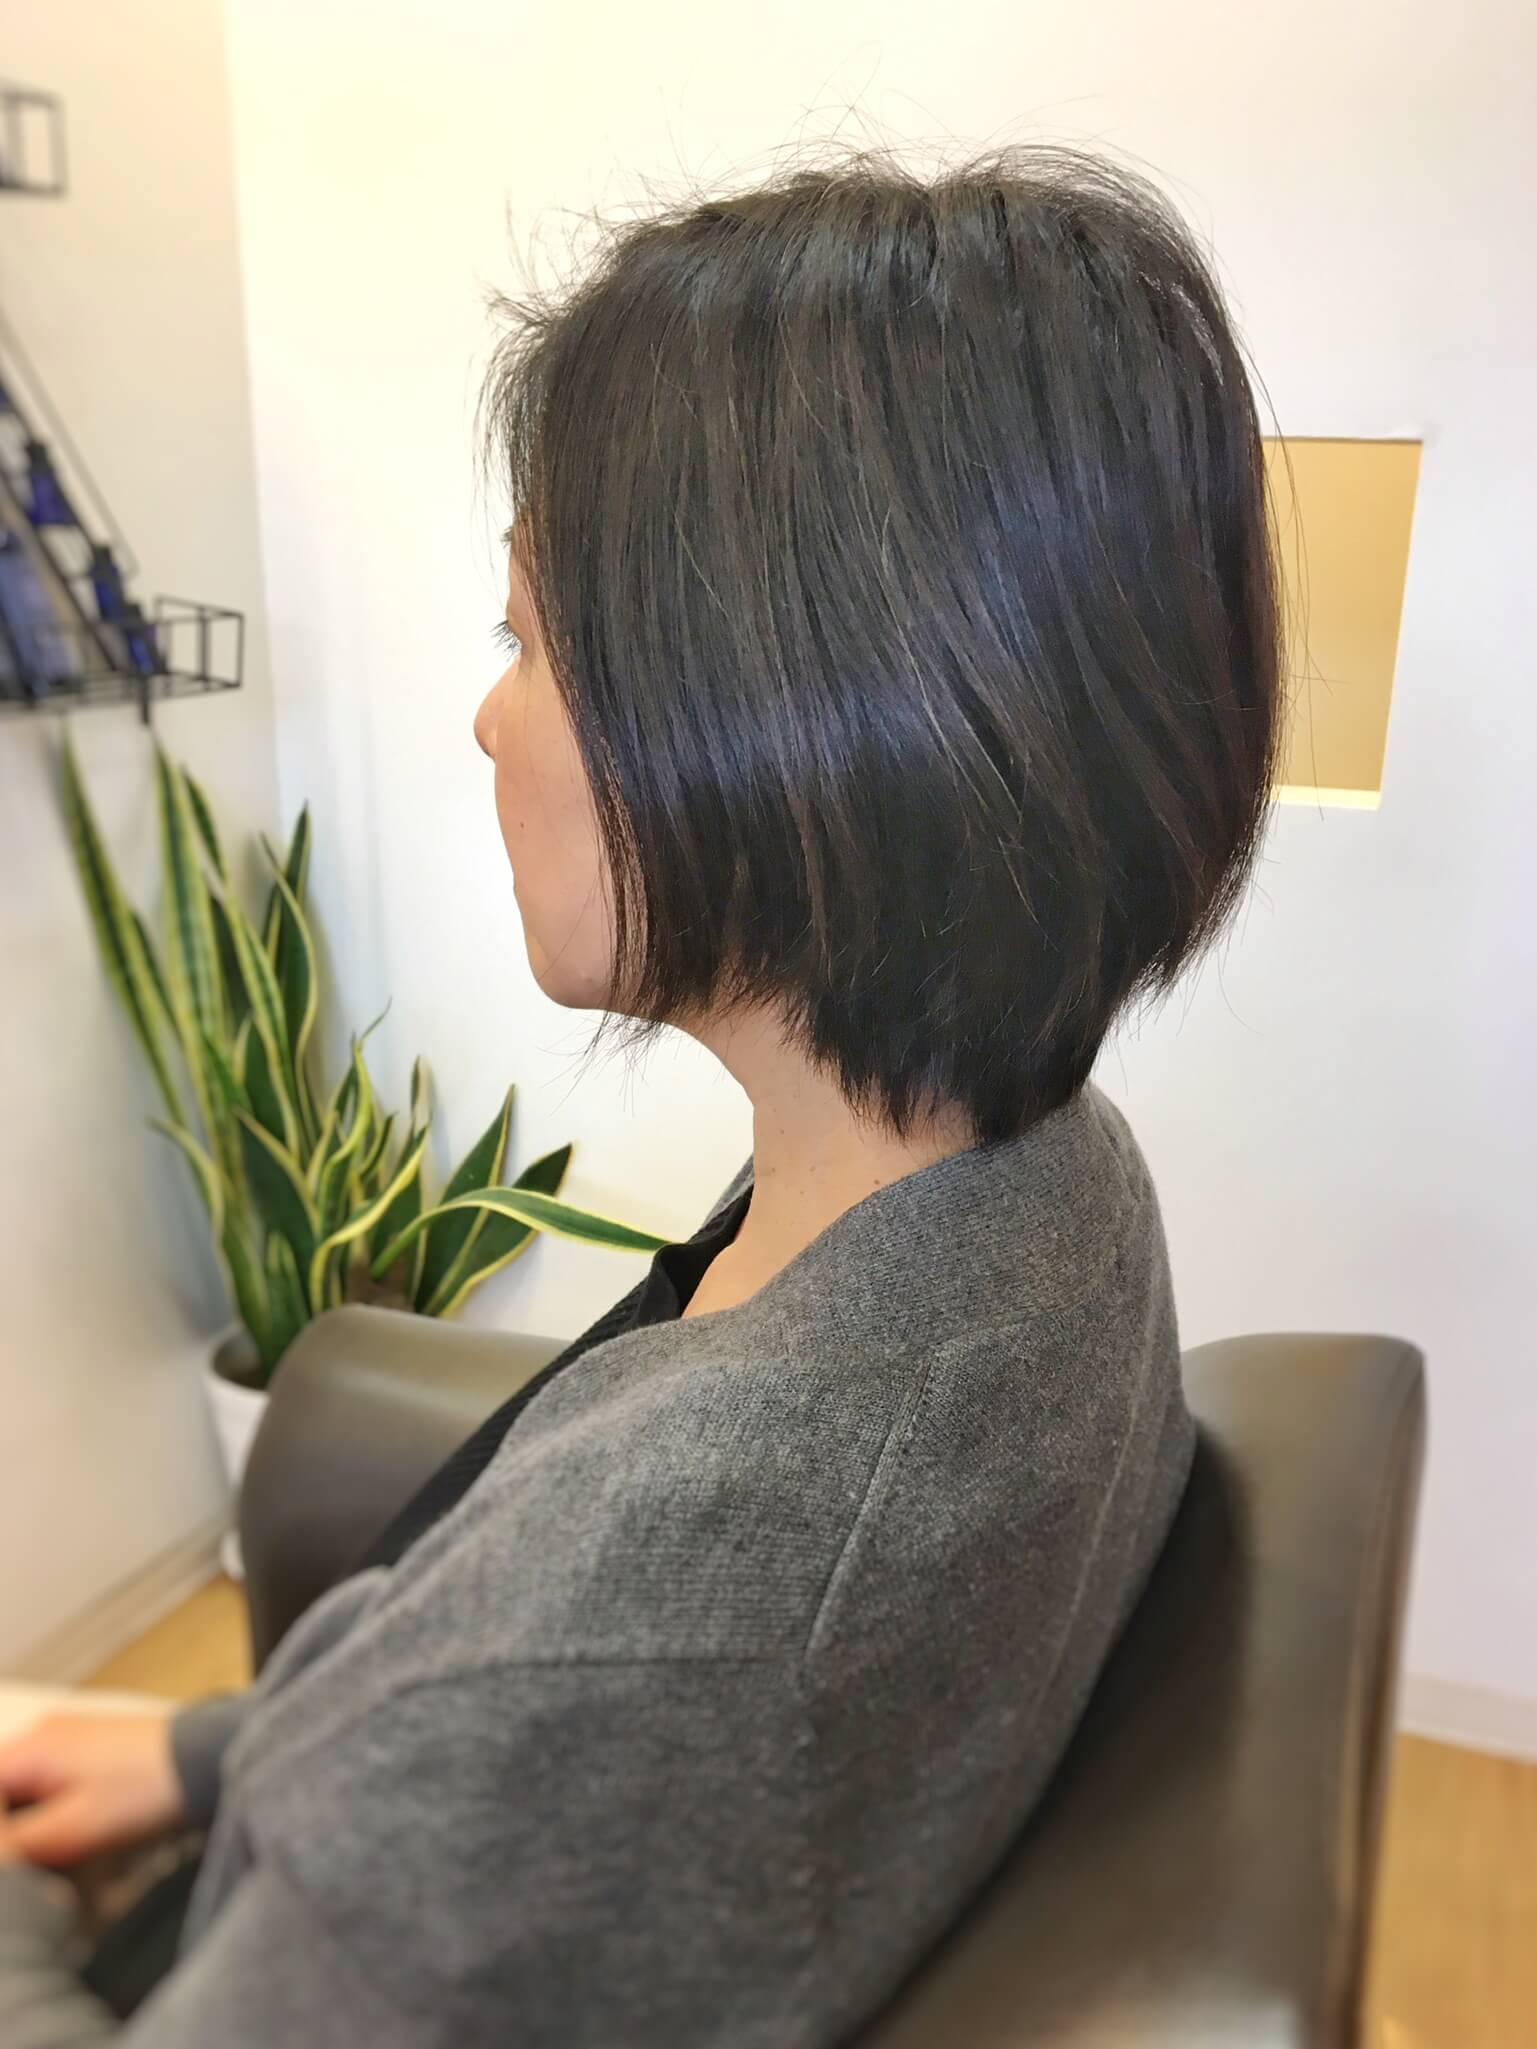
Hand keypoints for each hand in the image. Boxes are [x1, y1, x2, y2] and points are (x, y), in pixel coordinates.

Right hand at [0, 1712, 184, 1867]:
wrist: (205, 1760)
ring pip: (21, 1787)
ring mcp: (67, 1738)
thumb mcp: (73, 1829)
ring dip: (24, 1822)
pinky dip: (45, 1809)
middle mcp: (43, 1734)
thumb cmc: (145, 1791)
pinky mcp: (88, 1749)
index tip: (8, 1858)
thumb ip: (17, 1844)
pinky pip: (46, 1781)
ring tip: (48, 1853)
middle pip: (1, 1786)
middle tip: (27, 1861)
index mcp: (31, 1749)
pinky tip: (63, 1836)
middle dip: (8, 1828)